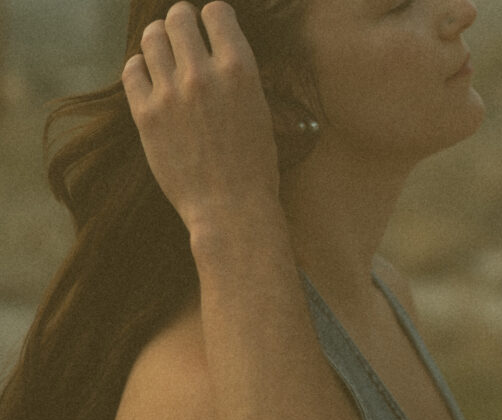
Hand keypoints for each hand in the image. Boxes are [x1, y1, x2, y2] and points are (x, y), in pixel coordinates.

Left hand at [122, 2, 279, 242]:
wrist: (231, 209)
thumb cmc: (255, 167)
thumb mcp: (259, 112)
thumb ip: (238, 78)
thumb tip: (219, 54)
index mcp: (240, 71)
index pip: (217, 12)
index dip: (214, 16)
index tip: (211, 25)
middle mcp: (203, 75)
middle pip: (178, 18)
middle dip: (181, 20)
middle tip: (183, 30)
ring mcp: (170, 94)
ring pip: (151, 39)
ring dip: (158, 38)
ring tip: (163, 49)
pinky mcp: (145, 114)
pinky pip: (132, 70)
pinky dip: (140, 66)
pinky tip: (149, 76)